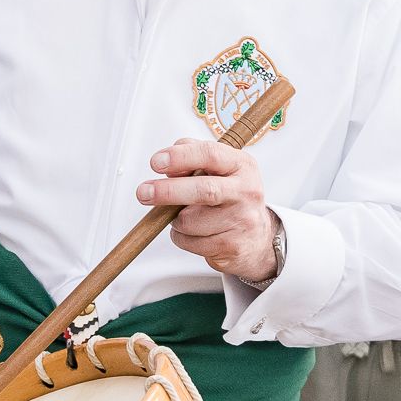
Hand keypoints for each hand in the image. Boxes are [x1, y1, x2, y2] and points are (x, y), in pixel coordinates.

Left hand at [141, 137, 279, 284]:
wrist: (257, 238)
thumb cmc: (230, 197)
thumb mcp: (218, 169)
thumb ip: (192, 157)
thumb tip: (166, 163)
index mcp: (242, 165)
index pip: (210, 155)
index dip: (180, 157)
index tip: (156, 162)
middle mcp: (246, 191)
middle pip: (203, 190)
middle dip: (168, 191)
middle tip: (144, 192)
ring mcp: (242, 220)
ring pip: (189, 221)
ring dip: (175, 219)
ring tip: (185, 215)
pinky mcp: (231, 246)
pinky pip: (190, 242)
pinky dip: (181, 237)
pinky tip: (194, 232)